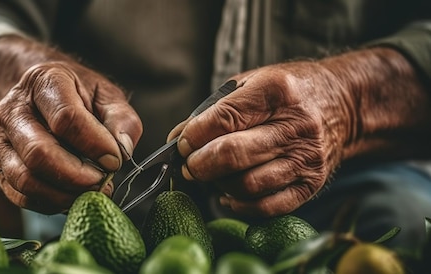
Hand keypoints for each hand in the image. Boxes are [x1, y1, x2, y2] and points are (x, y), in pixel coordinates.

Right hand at [0, 37, 141, 213]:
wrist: (38, 95)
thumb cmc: (76, 95)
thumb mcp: (105, 94)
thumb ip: (121, 118)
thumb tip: (124, 149)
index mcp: (43, 81)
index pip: (65, 118)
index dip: (94, 145)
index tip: (115, 160)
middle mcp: (13, 109)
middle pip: (39, 153)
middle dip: (77, 176)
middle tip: (103, 182)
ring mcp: (0, 139)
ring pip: (25, 179)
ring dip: (64, 195)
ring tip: (90, 193)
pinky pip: (20, 195)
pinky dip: (50, 204)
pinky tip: (71, 197)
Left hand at [169, 61, 353, 216]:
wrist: (343, 104)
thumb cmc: (288, 92)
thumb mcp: (250, 84)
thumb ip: (213, 110)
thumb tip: (178, 138)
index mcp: (276, 91)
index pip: (224, 119)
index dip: (194, 136)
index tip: (183, 143)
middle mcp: (295, 126)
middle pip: (233, 155)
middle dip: (200, 164)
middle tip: (190, 164)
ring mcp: (306, 158)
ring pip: (247, 185)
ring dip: (218, 184)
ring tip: (212, 175)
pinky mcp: (312, 184)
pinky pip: (267, 207)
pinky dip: (240, 205)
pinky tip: (229, 193)